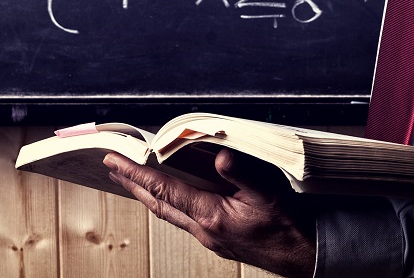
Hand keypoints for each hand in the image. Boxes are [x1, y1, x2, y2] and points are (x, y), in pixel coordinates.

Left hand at [105, 149, 316, 277]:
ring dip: (147, 194)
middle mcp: (203, 229)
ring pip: (168, 213)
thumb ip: (241, 175)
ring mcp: (208, 237)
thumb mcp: (267, 193)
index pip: (164, 190)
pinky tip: (168, 196)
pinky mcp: (216, 238)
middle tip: (112, 166)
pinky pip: (182, 218)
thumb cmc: (286, 225)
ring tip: (132, 178)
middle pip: (158, 204)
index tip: (115, 161)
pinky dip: (167, 203)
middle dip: (133, 184)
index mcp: (210, 216)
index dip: (137, 173)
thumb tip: (219, 157)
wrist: (301, 255)